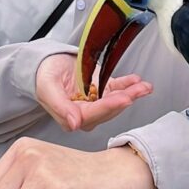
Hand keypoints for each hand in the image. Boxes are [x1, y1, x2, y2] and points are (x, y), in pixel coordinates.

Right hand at [35, 53, 151, 131]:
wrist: (46, 63)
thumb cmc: (44, 76)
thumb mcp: (47, 88)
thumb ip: (60, 107)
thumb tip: (74, 124)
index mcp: (71, 117)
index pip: (94, 114)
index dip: (109, 106)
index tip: (124, 99)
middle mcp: (86, 113)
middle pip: (109, 108)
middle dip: (125, 99)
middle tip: (139, 90)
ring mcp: (95, 101)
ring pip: (116, 99)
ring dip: (131, 93)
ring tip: (145, 86)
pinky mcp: (102, 89)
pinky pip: (117, 88)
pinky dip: (128, 84)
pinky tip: (137, 81)